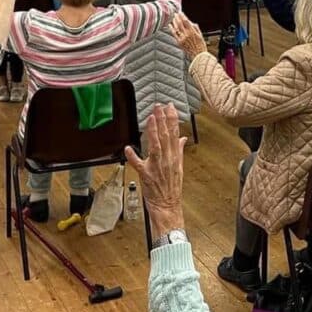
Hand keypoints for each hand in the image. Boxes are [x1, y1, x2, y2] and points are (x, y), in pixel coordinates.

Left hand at [124, 104, 187, 225]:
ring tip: (151, 118)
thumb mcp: (179, 167)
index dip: (172, 119)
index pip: (174, 133)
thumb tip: (183, 138)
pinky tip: (128, 148)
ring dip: (153, 132)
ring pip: (156, 146)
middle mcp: (167, 160)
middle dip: (163, 119)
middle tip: (159, 106)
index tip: (170, 107)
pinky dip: (133, 156)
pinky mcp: (146, 175)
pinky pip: (138, 165)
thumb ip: (179, 151)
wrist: (168, 205)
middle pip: (165, 136)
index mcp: (174, 157)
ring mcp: (156, 167)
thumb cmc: (172, 188)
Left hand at [171, 12, 207, 58]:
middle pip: (180, 23)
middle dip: (177, 17)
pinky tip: (170, 25)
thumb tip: (191, 22)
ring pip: (176, 28)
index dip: (182, 16)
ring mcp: (182, 38)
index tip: (180, 12)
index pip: (186, 21)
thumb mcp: (200, 35)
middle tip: (175, 13)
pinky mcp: (179, 42)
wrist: (198, 55)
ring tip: (173, 18)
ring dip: (174, 22)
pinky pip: (174, 34)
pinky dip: (171, 29)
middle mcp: (186, 34)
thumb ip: (195, 28)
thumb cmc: (200, 46)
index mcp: (192, 32)